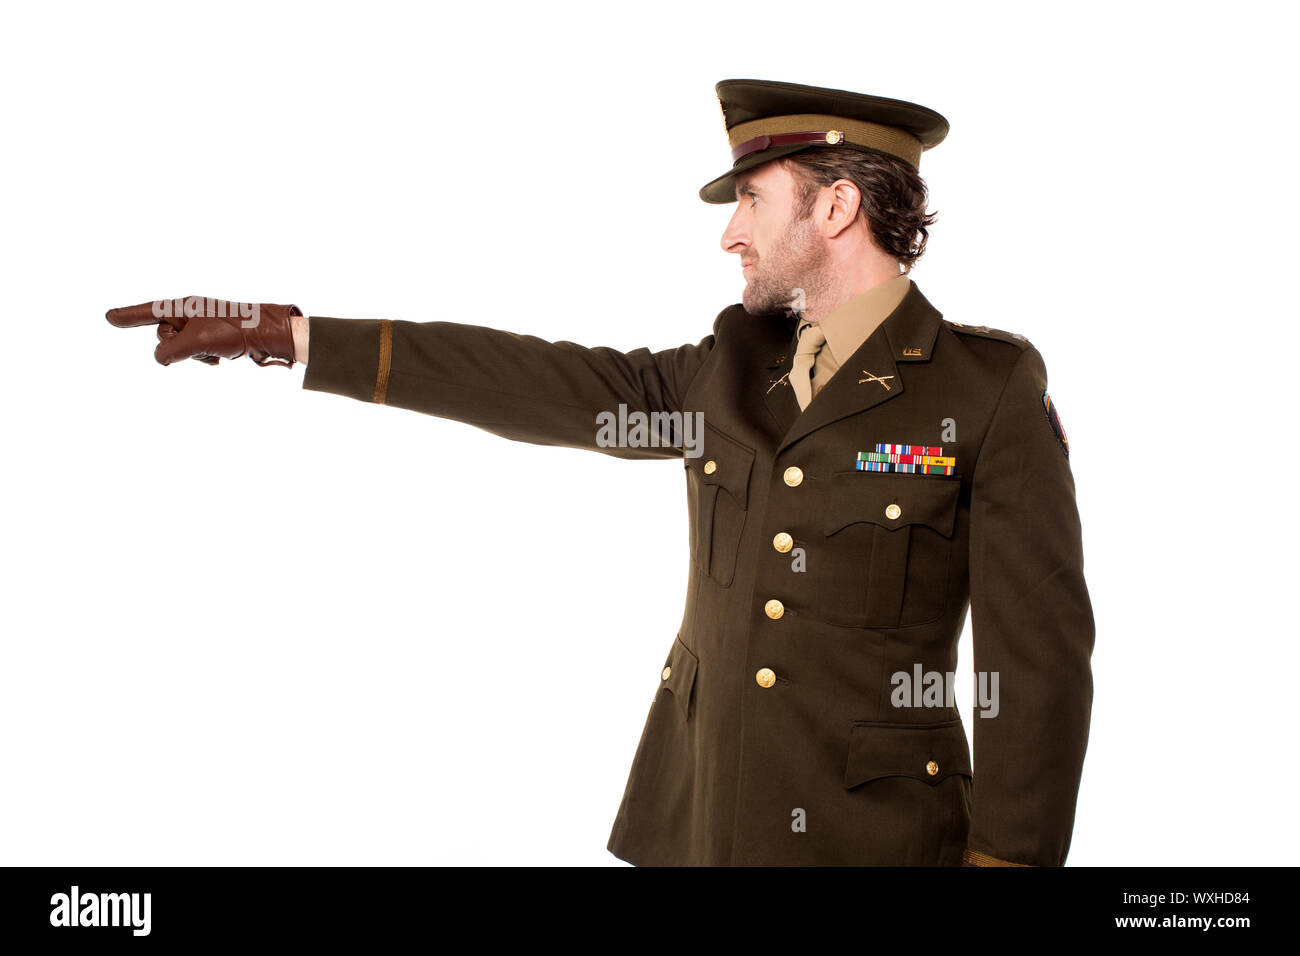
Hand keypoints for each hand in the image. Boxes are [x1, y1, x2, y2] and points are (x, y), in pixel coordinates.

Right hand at [106, 295, 301, 366]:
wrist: (270, 334)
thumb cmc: (234, 331)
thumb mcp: (195, 342)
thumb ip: (168, 352)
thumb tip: (161, 359)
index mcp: (183, 306)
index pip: (148, 312)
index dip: (128, 316)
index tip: (108, 317)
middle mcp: (190, 312)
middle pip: (164, 336)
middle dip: (178, 347)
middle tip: (202, 344)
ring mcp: (202, 325)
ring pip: (181, 348)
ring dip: (195, 355)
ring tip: (216, 351)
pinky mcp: (214, 337)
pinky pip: (197, 352)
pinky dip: (206, 357)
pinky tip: (222, 357)